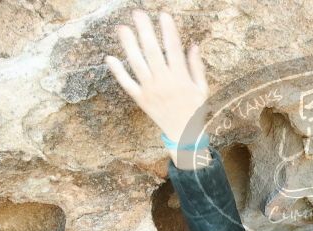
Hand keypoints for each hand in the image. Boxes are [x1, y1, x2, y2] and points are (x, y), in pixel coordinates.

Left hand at [104, 9, 209, 145]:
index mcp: (181, 78)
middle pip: (152, 52)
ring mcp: (150, 91)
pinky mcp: (141, 100)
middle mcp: (164, 82)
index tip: (163, 15)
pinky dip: (118, 72)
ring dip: (128, 45)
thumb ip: (196, 66)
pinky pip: (127, 84)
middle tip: (138, 14)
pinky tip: (110, 58)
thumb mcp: (202, 88)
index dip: (168, 31)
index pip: (173, 49)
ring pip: (137, 64)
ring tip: (122, 28)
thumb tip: (193, 45)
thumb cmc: (195, 110)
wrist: (184, 135)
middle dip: (145, 31)